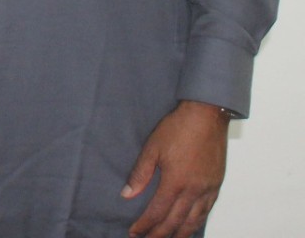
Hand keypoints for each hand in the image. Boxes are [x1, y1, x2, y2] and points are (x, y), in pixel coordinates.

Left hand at [123, 100, 229, 237]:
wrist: (206, 116)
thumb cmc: (177, 129)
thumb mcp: (152, 148)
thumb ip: (140, 174)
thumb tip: (127, 194)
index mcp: (175, 182)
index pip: (157, 212)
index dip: (145, 225)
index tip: (134, 232)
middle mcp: (194, 190)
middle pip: (176, 221)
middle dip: (161, 234)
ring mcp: (208, 189)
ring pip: (194, 220)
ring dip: (181, 233)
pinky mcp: (217, 185)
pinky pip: (207, 210)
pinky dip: (197, 222)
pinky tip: (191, 225)